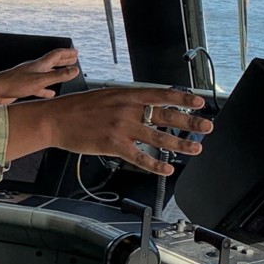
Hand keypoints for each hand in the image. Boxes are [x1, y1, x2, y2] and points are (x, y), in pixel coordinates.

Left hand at [0, 48, 79, 104]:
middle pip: (52, 62)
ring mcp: (29, 77)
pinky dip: (47, 89)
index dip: (67, 53)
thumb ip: (58, 76)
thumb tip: (75, 70)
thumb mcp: (40, 80)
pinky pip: (39, 87)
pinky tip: (50, 94)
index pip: (56, 55)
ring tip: (65, 73)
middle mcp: (35, 69)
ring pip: (47, 74)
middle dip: (64, 60)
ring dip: (57, 73)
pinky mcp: (24, 87)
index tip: (76, 52)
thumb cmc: (15, 84)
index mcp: (39, 64)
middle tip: (73, 58)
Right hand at [40, 86, 212, 175]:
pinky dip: (155, 164)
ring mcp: (122, 127)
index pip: (162, 94)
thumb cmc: (78, 109)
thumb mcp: (106, 95)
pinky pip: (140, 157)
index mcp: (127, 95)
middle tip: (207, 127)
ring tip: (194, 148)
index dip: (184, 98)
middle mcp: (128, 109)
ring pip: (158, 137)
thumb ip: (127, 100)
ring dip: (179, 144)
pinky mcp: (114, 145)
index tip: (200, 103)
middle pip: (166, 115)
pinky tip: (167, 169)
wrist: (55, 119)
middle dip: (190, 122)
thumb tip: (146, 104)